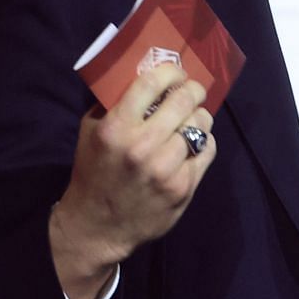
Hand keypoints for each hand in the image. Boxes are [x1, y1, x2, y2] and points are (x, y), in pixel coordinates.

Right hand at [48, 64, 215, 298]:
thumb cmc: (94, 172)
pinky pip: (207, 150)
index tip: (176, 72)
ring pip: (200, 125)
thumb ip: (113, 103)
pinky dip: (204, 142)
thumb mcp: (91, 131)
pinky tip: (194, 143)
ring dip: (199, 117)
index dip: (171, 72)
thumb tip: (144, 75)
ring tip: (192, 118)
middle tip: (193, 90)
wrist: (98, 226)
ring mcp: (166, 168)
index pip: (152, 83)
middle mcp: (143, 146)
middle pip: (183, 101)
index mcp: (116, 128)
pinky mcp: (184, 187)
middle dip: (193, 90)